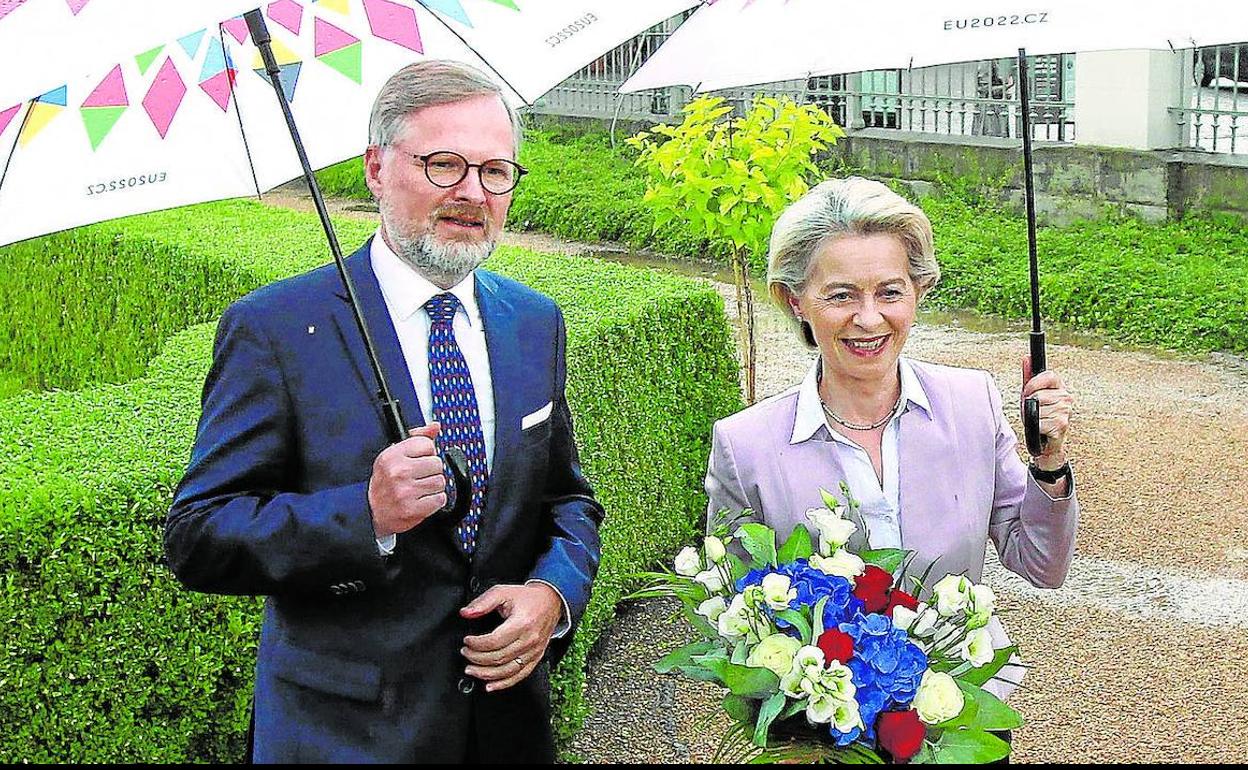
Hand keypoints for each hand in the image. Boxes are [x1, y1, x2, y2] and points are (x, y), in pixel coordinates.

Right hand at [367, 423, 446, 537]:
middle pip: (437, 463)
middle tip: (417, 478)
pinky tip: (421, 500)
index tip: (417, 461)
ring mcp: (405, 491)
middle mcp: (398, 472)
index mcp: (392, 455)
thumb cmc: (384, 483)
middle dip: (431, 471)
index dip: (426, 453)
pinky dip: (434, 502)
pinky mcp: (412, 509)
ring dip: (433, 487)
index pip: (427, 444)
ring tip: (418, 490)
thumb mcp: (394, 455)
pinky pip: (440, 499)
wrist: (371, 512)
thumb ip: (416, 437)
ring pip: (440, 482)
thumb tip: (434, 426)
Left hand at [460, 583, 562, 691]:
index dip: (476, 644)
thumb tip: (466, 613)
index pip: (494, 641)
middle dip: (477, 658)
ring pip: (507, 670)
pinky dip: (503, 683)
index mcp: (522, 623)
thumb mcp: (503, 592)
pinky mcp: (536, 658)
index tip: (467, 641)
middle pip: (499, 658)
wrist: (550, 601)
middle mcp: (530, 640)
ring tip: (471, 670)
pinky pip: (520, 676)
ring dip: (486, 674)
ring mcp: (534, 651)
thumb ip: (483, 602)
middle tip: (466, 653)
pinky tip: (490, 685)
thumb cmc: (527, 598)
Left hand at [1022, 356, 1073, 469]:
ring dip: (1031, 417)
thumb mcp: (1030, 395)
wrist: (1044, 441)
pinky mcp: (1061, 425)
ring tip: (1037, 420)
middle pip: (1039, 395)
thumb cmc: (1038, 416)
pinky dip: (1034, 427)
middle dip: (1029, 404)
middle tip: (1032, 411)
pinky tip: (1041, 429)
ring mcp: (1065, 411)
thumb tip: (1027, 357)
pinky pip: (1039, 423)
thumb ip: (1028, 377)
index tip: (1027, 392)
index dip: (1034, 383)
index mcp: (1059, 387)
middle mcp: (1066, 397)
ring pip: (1037, 409)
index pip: (1049, 376)